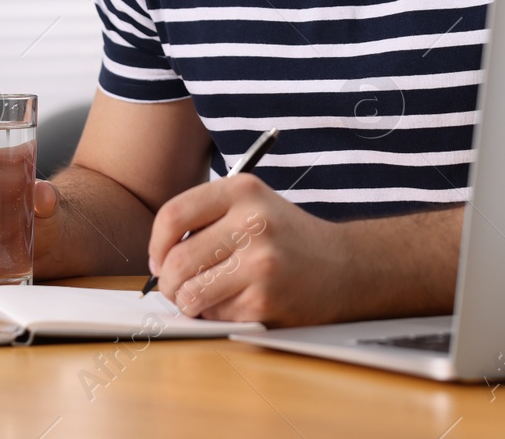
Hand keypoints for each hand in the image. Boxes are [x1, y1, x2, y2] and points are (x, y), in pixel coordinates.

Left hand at [147, 173, 351, 326]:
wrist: (348, 267)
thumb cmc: (289, 238)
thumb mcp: (253, 207)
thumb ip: (208, 220)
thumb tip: (158, 256)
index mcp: (242, 190)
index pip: (173, 215)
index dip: (156, 243)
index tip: (158, 257)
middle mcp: (252, 221)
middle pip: (177, 259)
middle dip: (168, 282)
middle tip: (176, 287)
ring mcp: (259, 261)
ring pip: (190, 292)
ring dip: (188, 302)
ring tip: (202, 297)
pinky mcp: (265, 298)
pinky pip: (216, 314)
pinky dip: (216, 315)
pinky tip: (237, 303)